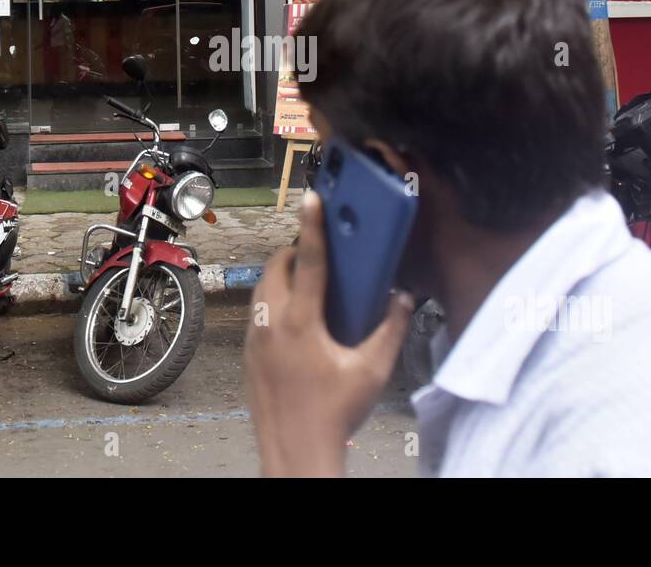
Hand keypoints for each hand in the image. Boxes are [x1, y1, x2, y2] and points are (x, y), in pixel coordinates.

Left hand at [244, 191, 414, 476]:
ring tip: (308, 280)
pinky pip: (256, 312)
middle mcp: (271, 324)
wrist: (295, 452)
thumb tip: (403, 300)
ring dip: (282, 276)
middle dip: (295, 251)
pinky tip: (295, 317)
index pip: (309, 262)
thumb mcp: (372, 371)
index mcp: (301, 323)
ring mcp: (255, 338)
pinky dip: (273, 302)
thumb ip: (390, 329)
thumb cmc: (333, 415)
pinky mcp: (248, 353)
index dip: (313, 226)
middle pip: (276, 267)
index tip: (312, 199)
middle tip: (318, 251)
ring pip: (262, 288)